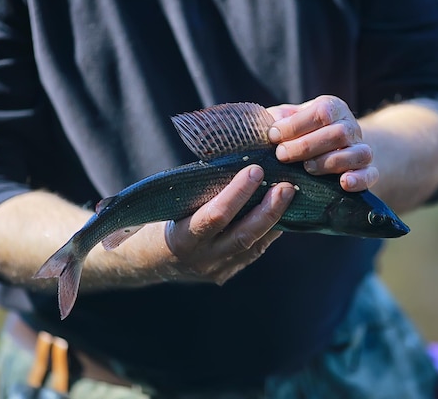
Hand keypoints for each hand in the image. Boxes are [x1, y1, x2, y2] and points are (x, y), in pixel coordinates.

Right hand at [160, 165, 294, 284]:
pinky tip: (281, 214)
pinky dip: (268, 232)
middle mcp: (201, 259)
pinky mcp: (226, 274)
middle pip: (242, 236)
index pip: (214, 216)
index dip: (237, 194)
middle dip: (268, 210)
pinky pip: (253, 252)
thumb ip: (202, 192)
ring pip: (253, 246)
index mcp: (182, 239)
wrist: (148, 261)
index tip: (255, 170)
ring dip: (274, 220)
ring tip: (290, 196)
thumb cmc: (160, 221)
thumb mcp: (173, 206)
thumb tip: (239, 164)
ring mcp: (216, 270)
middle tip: (286, 186)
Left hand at [266, 95, 378, 191]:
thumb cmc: (301, 134)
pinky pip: (370, 175)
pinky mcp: (368, 172)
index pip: (321, 112)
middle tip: (282, 155)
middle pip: (338, 133)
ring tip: (307, 169)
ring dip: (329, 162)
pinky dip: (359, 179)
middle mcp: (350, 127)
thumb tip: (257, 125)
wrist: (335, 149)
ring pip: (356, 153)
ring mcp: (361, 150)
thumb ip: (276, 119)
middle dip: (306, 145)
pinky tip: (343, 183)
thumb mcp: (288, 120)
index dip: (296, 125)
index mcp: (332, 108)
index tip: (273, 136)